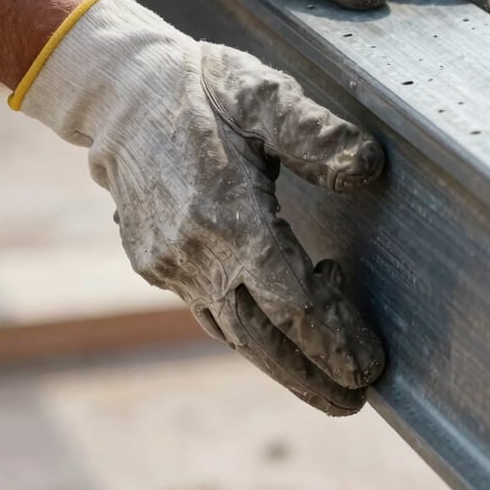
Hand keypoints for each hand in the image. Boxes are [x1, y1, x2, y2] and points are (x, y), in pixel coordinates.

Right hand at [19, 0, 385, 414]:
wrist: (121, 95)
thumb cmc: (202, 88)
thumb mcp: (262, 94)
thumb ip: (315, 133)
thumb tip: (367, 168)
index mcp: (229, 214)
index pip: (291, 301)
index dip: (332, 338)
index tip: (368, 366)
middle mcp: (195, 251)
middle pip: (260, 336)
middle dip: (308, 374)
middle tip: (351, 401)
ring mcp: (169, 262)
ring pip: (230, 330)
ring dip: (276, 362)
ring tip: (321, 385)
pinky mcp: (153, 261)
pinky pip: (204, 309)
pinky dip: (242, 330)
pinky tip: (267, 333)